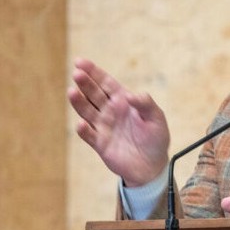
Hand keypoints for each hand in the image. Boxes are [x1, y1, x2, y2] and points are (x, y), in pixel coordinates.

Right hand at [68, 59, 170, 186]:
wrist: (152, 166)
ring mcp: (103, 126)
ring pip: (86, 111)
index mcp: (122, 100)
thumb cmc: (155, 139)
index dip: (93, 72)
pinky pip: (88, 135)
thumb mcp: (156, 118)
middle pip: (93, 93)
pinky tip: (81, 123)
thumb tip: (129, 96)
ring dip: (78, 101)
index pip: (105, 83)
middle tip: (77, 74)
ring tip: (72, 92)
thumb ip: (146, 104)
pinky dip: (83, 130)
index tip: (80, 62)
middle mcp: (109, 111)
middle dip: (85, 83)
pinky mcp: (100, 143)